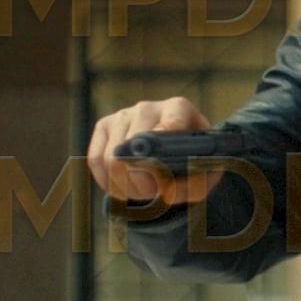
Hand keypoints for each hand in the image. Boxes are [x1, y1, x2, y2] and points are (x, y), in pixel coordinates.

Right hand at [87, 96, 223, 208]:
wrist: (174, 149)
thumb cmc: (193, 159)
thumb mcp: (206, 171)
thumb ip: (196, 183)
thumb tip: (169, 191)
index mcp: (179, 109)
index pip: (172, 124)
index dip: (166, 151)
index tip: (166, 171)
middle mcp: (148, 107)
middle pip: (135, 149)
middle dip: (145, 182)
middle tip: (156, 193)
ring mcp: (122, 114)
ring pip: (112, 158)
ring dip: (127, 186)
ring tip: (144, 193)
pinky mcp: (103, 126)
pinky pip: (95, 160)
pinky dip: (109, 182)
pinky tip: (125, 188)